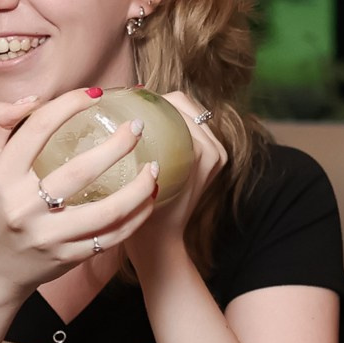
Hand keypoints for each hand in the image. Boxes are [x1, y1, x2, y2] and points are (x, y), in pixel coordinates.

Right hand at [0, 89, 160, 297]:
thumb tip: (35, 99)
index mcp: (0, 177)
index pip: (38, 130)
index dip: (69, 105)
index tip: (96, 94)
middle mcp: (21, 207)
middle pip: (80, 171)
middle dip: (117, 146)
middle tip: (137, 127)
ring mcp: (47, 236)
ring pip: (105, 211)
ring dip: (137, 188)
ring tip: (155, 168)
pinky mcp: (66, 257)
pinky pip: (110, 237)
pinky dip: (135, 218)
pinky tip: (149, 199)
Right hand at [120, 89, 228, 277]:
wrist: (162, 244)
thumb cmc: (148, 216)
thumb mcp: (146, 179)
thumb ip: (149, 146)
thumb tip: (136, 113)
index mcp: (205, 150)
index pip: (178, 104)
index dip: (151, 98)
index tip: (127, 102)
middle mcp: (216, 150)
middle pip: (185, 105)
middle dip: (159, 102)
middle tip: (131, 108)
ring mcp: (216, 155)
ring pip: (188, 114)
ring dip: (165, 113)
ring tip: (139, 117)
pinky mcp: (211, 161)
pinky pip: (190, 128)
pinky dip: (172, 124)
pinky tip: (150, 131)